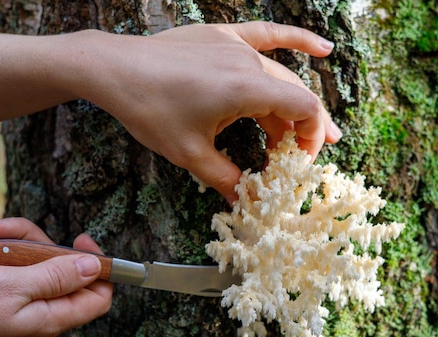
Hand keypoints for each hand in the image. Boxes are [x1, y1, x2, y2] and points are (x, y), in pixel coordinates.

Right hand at [0, 218, 112, 336]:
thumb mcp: (11, 287)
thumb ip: (56, 277)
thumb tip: (96, 267)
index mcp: (50, 317)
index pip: (98, 296)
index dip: (100, 267)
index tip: (82, 238)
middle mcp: (38, 308)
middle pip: (60, 265)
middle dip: (32, 241)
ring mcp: (15, 297)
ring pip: (28, 256)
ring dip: (0, 243)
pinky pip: (1, 260)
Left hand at [71, 22, 341, 201]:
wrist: (113, 69)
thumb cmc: (149, 109)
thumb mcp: (189, 154)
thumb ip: (225, 177)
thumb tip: (243, 200)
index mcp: (247, 89)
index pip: (303, 108)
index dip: (311, 136)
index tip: (301, 160)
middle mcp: (249, 62)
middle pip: (295, 94)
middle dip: (306, 128)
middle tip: (309, 155)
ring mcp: (236, 45)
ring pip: (280, 75)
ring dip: (291, 105)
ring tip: (299, 133)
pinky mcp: (223, 36)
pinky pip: (268, 34)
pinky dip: (298, 40)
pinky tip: (324, 47)